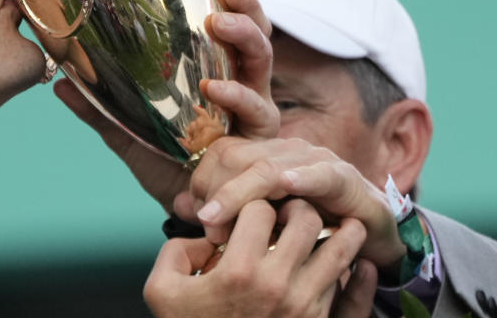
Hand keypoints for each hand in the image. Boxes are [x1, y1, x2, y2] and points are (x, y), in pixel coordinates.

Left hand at [53, 0, 278, 211]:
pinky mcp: (260, 144)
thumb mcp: (128, 134)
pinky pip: (257, 115)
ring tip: (219, 25)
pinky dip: (239, 98)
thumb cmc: (167, 169)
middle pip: (254, 38)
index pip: (228, 29)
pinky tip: (216, 88)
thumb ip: (99, 109)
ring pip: (262, 67)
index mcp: (217, 75)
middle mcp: (242, 89)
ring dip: (246, 41)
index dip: (226, 0)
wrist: (188, 216)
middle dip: (244, 8)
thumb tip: (58, 83)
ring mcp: (255, 115)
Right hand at [144, 199, 368, 317]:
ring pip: (339, 251)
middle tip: (289, 214)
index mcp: (238, 271)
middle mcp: (276, 285)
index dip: (253, 204)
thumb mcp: (161, 289)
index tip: (249, 215)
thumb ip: (178, 250)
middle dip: (297, 209)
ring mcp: (304, 307)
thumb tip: (207, 235)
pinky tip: (344, 261)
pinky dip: (349, 270)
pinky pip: (349, 287)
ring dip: (335, 234)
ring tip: (332, 226)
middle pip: (307, 220)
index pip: (260, 209)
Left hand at [179, 136, 404, 267]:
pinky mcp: (343, 177)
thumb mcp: (260, 221)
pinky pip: (320, 173)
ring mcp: (314, 159)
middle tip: (205, 224)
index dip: (201, 180)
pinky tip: (287, 185)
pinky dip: (303, 179)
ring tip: (216, 215)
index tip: (192, 212)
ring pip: (267, 167)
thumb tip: (180, 206)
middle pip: (237, 157)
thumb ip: (223, 211)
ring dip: (240, 194)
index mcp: (262, 154)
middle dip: (217, 191)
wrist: (366, 239)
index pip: (221, 152)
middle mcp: (284, 150)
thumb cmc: (308, 228)